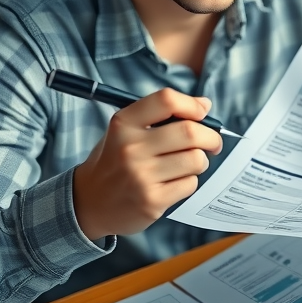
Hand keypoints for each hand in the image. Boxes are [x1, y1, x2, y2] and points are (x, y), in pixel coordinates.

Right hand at [72, 88, 222, 240]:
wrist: (88, 203)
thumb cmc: (114, 161)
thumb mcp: (124, 130)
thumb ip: (159, 116)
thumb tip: (204, 104)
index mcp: (123, 124)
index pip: (166, 100)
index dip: (192, 104)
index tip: (203, 111)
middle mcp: (131, 148)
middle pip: (190, 132)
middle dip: (211, 137)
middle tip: (213, 143)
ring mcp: (141, 176)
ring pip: (196, 160)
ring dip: (200, 161)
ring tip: (188, 164)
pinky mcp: (151, 201)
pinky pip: (190, 184)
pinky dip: (189, 181)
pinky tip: (174, 182)